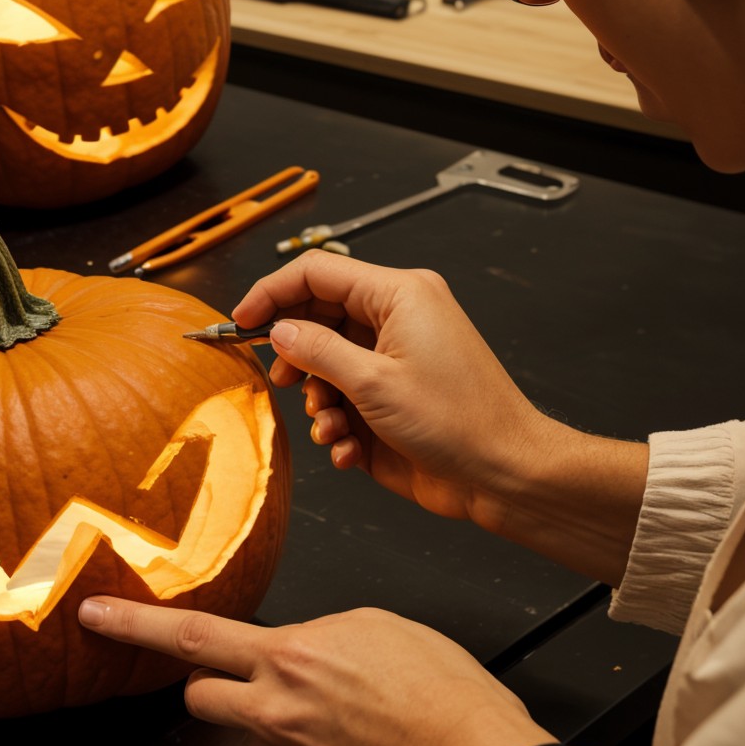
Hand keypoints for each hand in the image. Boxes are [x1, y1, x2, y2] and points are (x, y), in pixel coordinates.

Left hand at [79, 597, 553, 745]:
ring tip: (318, 699)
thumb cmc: (430, 679)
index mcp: (289, 655)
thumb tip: (293, 647)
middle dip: (205, 678)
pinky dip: (293, 736)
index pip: (191, 636)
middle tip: (240, 668)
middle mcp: (275, 707)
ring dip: (257, 707)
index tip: (96, 614)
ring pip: (240, 725)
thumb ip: (313, 633)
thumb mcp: (369, 622)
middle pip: (197, 693)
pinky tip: (338, 726)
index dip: (134, 624)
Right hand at [233, 250, 541, 526]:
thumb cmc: (461, 422)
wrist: (503, 473)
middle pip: (319, 317)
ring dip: (320, 401)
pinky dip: (339, 426)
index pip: (318, 272)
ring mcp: (394, 360)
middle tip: (283, 381)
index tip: (242, 322)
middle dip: (296, 353)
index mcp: (399, 295)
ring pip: (328, 364)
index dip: (273, 292)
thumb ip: (318, 351)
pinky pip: (346, 399)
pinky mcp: (392, 398)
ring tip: (333, 426)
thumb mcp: (374, 382)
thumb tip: (280, 330)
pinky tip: (350, 449)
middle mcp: (396, 320)